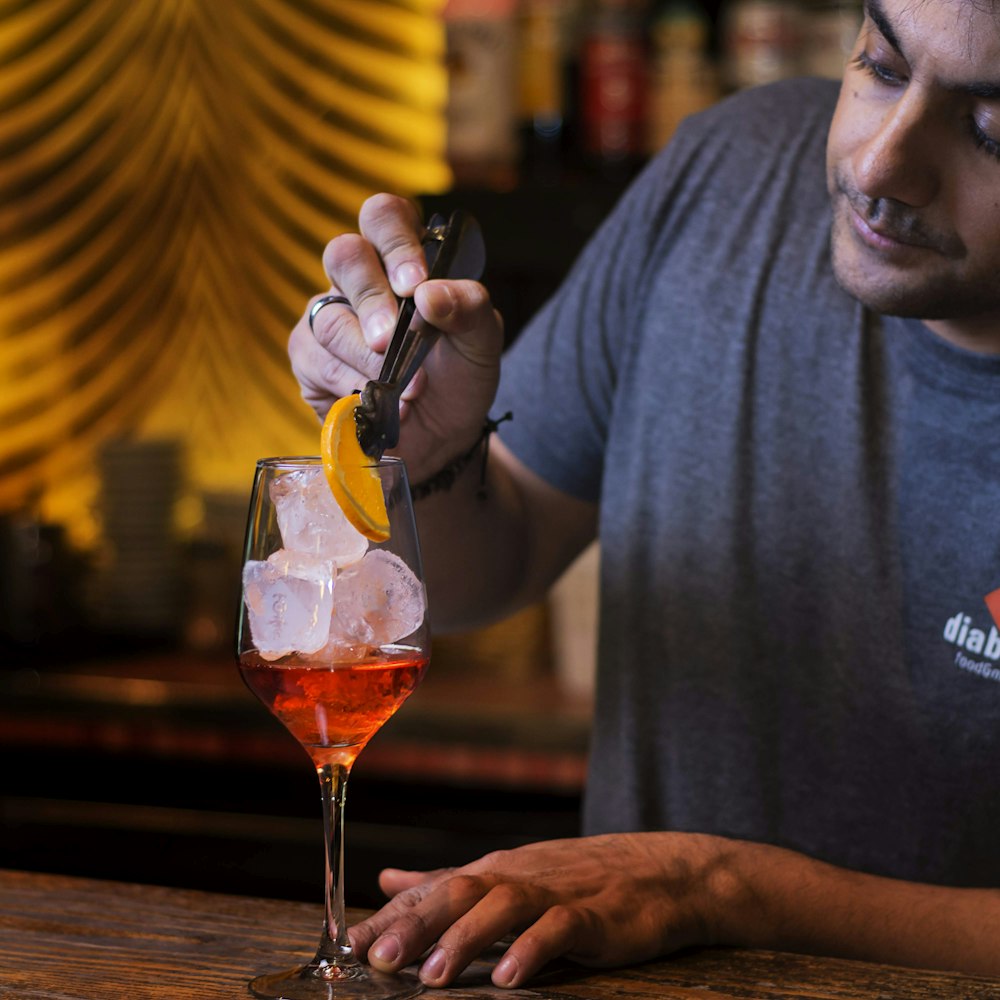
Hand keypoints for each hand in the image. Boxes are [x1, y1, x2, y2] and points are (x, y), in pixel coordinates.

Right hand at [288, 193, 504, 482]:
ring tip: (406, 389)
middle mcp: (360, 280)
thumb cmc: (458, 378)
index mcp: (404, 259)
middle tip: (392, 340)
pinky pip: (317, 361)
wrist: (441, 437)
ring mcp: (329, 315)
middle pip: (344, 254)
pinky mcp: (309, 357)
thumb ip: (470, 308)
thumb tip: (429, 293)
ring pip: (329, 318)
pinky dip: (351, 385)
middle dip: (372, 298)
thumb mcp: (482, 343)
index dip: (395, 241)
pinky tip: (376, 402)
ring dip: (368, 358)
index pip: (385, 217)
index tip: (415, 284)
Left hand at [348, 833, 727, 988]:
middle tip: (378, 961)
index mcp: (493, 871)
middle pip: (460, 891)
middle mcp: (516, 876)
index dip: (391, 917)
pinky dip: (532, 948)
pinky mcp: (593, 915)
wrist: (659, 871)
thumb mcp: (506, 875)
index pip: (433, 889)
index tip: (349, 947)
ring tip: (430, 976)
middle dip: (416, 925)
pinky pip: (559, 929)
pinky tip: (509, 976)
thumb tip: (386, 880)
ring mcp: (555, 893)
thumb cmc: (576, 878)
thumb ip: (445, 882)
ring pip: (501, 906)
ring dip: (464, 938)